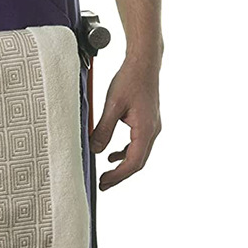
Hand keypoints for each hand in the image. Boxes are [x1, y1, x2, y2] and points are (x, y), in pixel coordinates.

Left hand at [90, 55, 161, 190]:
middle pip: (137, 162)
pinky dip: (126, 151)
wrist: (144, 63)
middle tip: (103, 184)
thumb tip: (95, 150)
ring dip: (123, 164)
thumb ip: (104, 129)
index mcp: (146, 130)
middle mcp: (153, 131)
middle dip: (120, 175)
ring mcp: (152, 126)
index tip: (103, 183)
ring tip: (106, 173)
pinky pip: (138, 143)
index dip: (117, 176)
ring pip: (138, 153)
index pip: (133, 162)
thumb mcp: (112, 106)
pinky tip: (113, 153)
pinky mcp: (148, 121)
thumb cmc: (129, 80)